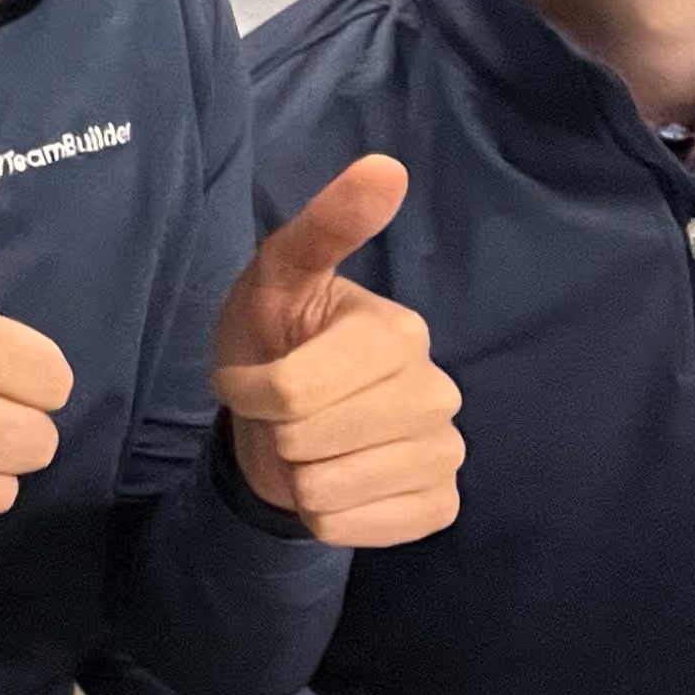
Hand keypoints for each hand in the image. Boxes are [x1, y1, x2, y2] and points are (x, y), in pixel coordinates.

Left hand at [211, 154, 456, 545]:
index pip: (293, 389)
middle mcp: (438, 392)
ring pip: (326, 490)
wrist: (280, 422)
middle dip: (273, 431)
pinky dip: (323, 515)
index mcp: (399, 333)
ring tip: (306, 445)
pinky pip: (351, 529)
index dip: (248, 388)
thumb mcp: (277, 278)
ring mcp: (445, 453)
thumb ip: (325, 226)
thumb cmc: (274, 339)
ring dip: (294, 474)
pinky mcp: (438, 506)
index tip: (250, 374)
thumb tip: (386, 165)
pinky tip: (335, 482)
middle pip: (306, 439)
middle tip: (281, 413)